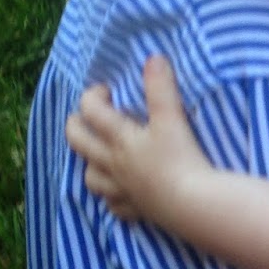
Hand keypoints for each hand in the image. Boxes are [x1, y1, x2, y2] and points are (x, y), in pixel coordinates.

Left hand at [64, 54, 210, 225]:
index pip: (91, 112)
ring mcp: (122, 189)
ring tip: (100, 156)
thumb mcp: (171, 119)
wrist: (193, 204)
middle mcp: (113, 164)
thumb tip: (153, 58)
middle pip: (79, 144)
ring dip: (90, 164)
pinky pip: (115, 206)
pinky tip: (122, 192)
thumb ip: (161, 87)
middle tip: (86, 117)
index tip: (106, 90)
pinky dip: (114, 197)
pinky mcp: (136, 210)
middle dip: (76, 126)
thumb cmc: (181, 158)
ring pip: (91, 178)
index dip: (93, 96)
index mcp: (120, 139)